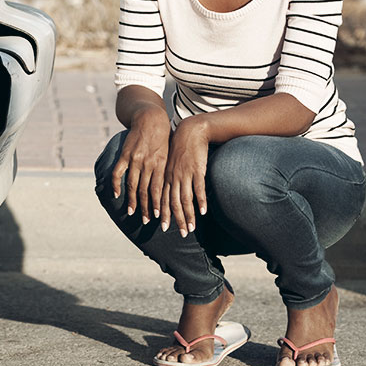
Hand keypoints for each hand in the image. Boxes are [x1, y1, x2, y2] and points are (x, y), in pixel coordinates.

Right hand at [111, 106, 169, 223]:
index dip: (158, 204)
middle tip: (146, 221)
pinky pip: (118, 172)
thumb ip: (168, 169)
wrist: (151, 119)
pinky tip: (116, 194)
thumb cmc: (163, 138)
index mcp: (161, 165)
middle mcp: (149, 164)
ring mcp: (136, 159)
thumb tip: (175, 186)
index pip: (159, 189)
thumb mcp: (170, 154)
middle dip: (146, 208)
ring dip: (132, 201)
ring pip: (133, 185)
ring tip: (131, 212)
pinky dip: (116, 184)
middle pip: (146, 191)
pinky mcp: (125, 155)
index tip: (160, 217)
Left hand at [161, 116, 209, 236]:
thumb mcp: (170, 163)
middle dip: (176, 220)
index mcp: (165, 176)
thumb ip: (170, 177)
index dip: (164, 214)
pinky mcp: (197, 170)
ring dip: (188, 216)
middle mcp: (173, 177)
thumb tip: (170, 192)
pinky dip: (200, 201)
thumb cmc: (180, 148)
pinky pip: (198, 188)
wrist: (190, 131)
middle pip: (173, 203)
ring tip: (191, 228)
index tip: (164, 227)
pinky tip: (202, 212)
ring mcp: (185, 174)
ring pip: (185, 199)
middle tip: (181, 234)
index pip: (163, 199)